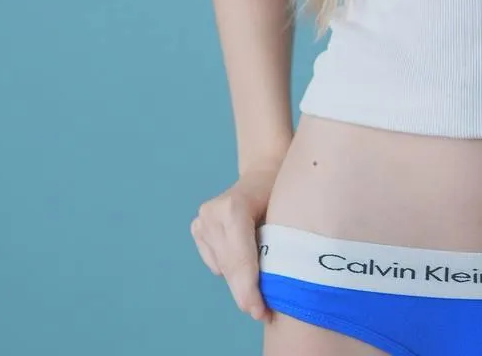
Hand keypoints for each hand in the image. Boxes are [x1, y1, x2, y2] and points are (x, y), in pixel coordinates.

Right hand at [190, 165, 281, 323]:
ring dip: (238, 281)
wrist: (265, 170)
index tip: (259, 311)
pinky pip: (214, 260)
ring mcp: (201, 219)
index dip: (250, 289)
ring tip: (257, 292)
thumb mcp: (284, 214)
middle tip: (260, 313)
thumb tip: (276, 285)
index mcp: (233, 207)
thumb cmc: (282, 190)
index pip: (241, 259)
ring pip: (221, 266)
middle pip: (230, 266)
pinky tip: (245, 264)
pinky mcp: (197, 226)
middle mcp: (211, 213)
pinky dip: (229, 268)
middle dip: (245, 292)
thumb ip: (276, 245)